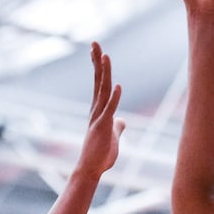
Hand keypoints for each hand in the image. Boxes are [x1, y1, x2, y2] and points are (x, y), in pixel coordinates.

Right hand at [74, 42, 124, 180]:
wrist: (91, 170)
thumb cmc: (101, 155)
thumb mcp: (113, 137)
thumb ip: (118, 126)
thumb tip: (123, 121)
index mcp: (99, 110)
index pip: (99, 83)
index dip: (98, 66)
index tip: (96, 50)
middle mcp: (96, 110)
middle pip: (98, 81)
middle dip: (96, 61)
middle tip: (94, 42)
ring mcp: (98, 118)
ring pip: (103, 91)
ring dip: (105, 73)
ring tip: (105, 56)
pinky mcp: (102, 127)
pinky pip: (109, 110)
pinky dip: (114, 98)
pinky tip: (118, 86)